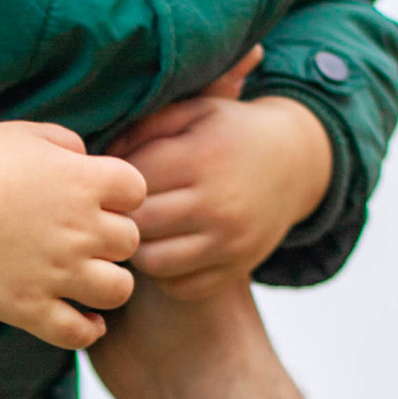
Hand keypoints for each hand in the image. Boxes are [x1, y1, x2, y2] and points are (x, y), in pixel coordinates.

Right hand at [0, 39, 146, 351]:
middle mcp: (79, 229)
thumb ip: (69, 145)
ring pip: (119, 291)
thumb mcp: (24, 134)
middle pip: (131, 242)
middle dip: (112, 238)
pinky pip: (80, 334)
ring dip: (108, 283)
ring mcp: (56, 273)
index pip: (137, 191)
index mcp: (83, 181)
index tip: (96, 197)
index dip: (120, 194)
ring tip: (87, 277)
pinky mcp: (30, 308)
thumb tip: (89, 162)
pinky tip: (85, 318)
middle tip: (84, 236)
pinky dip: (89, 329)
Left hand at [106, 51, 330, 300]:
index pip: (133, 182)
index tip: (114, 178)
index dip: (115, 181)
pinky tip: (164, 248)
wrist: (295, 161)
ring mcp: (229, 242)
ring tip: (139, 229)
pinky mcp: (235, 268)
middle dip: (121, 216)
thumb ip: (146, 126)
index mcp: (203, 158)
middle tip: (117, 208)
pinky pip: (180, 287)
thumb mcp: (193, 111)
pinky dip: (164, 273)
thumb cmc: (230, 132)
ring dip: (138, 247)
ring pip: (154, 262)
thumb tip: (102, 156)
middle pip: (139, 223)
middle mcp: (218, 204)